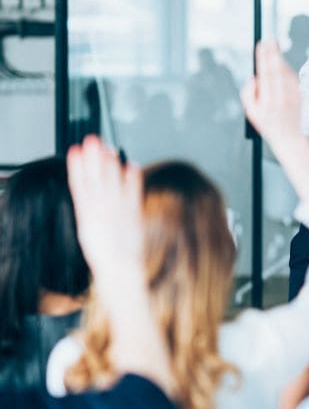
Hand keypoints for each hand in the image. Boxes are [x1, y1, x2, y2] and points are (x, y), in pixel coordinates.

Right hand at [66, 135, 143, 280]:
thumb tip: (89, 193)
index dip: (77, 166)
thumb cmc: (104, 253)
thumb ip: (89, 210)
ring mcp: (117, 210)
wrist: (119, 268)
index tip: (75, 150)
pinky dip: (133, 177)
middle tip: (93, 139)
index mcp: (86, 214)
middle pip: (95, 178)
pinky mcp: (133, 213)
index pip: (79, 184)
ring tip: (109, 147)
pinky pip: (133, 191)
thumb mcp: (88, 230)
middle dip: (93, 157)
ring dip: (111, 163)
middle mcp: (101, 210)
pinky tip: (132, 164)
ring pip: (112, 181)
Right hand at [242, 41, 302, 145]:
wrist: (289, 138)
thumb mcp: (251, 112)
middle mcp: (281, 98)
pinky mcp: (300, 96)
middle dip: (272, 53)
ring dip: (280, 59)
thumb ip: (248, 94)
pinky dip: (287, 68)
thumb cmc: (268, 125)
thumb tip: (254, 77)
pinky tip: (281, 62)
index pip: (265, 74)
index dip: (263, 58)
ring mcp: (292, 97)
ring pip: (286, 72)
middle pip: (277, 70)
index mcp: (267, 102)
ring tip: (274, 47)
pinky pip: (293, 78)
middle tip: (269, 40)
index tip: (261, 45)